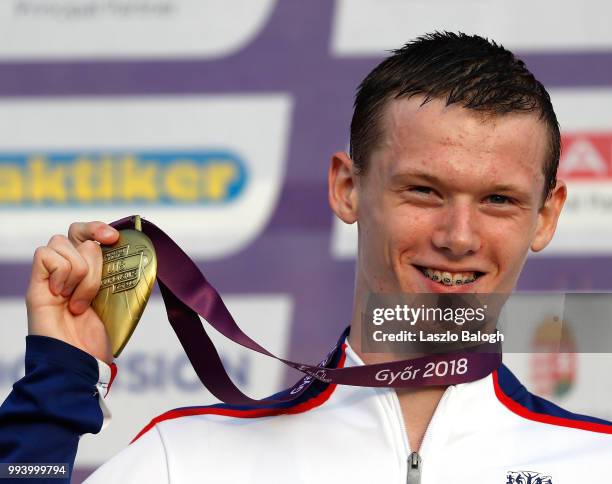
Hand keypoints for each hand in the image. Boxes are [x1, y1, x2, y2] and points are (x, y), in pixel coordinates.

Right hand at [26, 222, 119, 363]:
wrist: (78, 362)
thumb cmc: (98, 339)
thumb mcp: (118, 302)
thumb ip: (120, 277)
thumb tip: (138, 254)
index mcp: (87, 272)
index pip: (86, 235)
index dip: (99, 228)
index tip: (115, 237)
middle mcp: (67, 271)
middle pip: (74, 230)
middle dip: (93, 232)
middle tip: (108, 244)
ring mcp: (51, 278)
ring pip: (63, 243)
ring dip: (82, 269)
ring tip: (81, 299)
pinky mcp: (36, 286)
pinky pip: (46, 256)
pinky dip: (62, 272)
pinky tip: (64, 296)